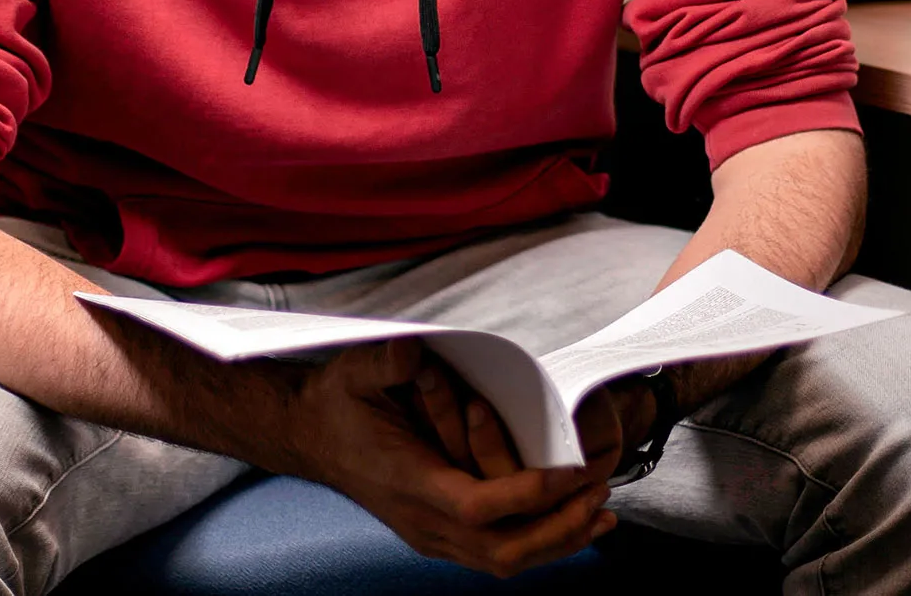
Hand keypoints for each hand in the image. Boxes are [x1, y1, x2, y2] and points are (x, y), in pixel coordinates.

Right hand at [277, 339, 619, 576]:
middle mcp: (421, 519)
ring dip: (556, 542)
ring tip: (600, 513)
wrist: (310, 434)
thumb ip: (384, 362)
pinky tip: (571, 524)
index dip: (531, 494)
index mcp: (408, 482)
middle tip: (599, 492)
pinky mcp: (437, 534)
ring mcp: (429, 533)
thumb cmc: (339, 402)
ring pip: (501, 560)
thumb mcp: (355, 371)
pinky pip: (494, 555)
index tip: (575, 471)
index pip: (479, 506)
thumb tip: (411, 350)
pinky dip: (538, 545)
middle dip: (558, 528)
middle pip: (501, 550)